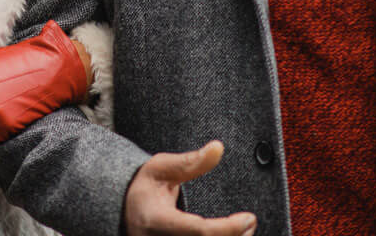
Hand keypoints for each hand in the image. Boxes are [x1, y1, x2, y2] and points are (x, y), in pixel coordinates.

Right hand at [123, 141, 256, 235]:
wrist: (125, 211)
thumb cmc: (143, 187)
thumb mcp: (160, 168)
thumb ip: (190, 162)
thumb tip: (218, 147)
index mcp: (155, 220)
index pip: (198, 230)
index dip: (228, 228)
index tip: (249, 217)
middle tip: (250, 222)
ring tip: (245, 229)